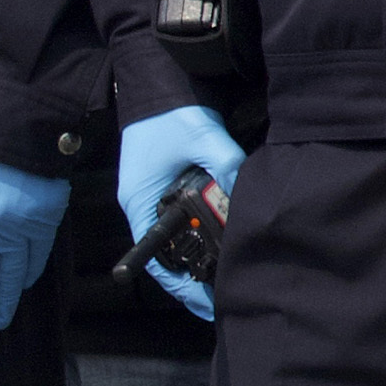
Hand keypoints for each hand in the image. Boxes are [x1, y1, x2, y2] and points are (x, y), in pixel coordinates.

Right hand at [114, 104, 245, 322]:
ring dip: (198, 257)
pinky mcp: (169, 186)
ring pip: (176, 240)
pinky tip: (223, 242)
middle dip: (193, 277)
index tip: (205, 300)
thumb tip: (245, 191)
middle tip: (223, 295)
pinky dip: (202, 235)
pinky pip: (184, 222)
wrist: (157, 85)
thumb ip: (224, 163)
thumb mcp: (200, 137)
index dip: (179, 283)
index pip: (153, 256)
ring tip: (225, 276)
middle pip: (166, 253)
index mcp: (140, 200)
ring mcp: (155, 196)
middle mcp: (144, 203)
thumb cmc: (169, 113)